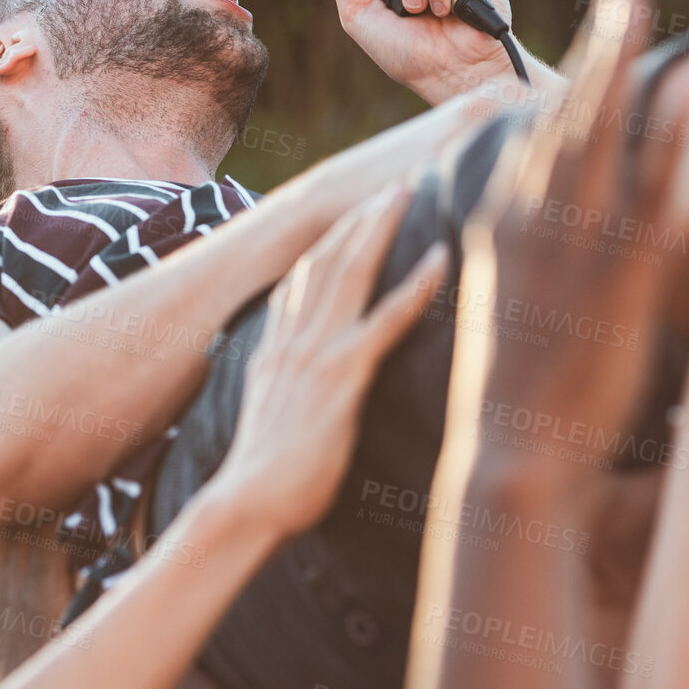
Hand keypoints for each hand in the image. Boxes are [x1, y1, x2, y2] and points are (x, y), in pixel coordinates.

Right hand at [211, 183, 448, 538]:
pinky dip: (414, 287)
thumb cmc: (260, 479)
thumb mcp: (268, 419)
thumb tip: (292, 385)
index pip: (301, 277)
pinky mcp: (342, 376)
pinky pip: (384, 321)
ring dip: (380, 227)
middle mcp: (292, 339)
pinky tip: (442, 260)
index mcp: (273, 348)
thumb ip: (281, 390)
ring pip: (350, 272)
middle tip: (392, 185)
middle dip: (359, 217)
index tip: (353, 214)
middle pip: (327, 259)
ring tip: (407, 193)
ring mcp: (316, 353)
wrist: (246, 503)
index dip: (329, 241)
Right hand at [461, 0, 688, 479]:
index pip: (539, 137)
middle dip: (599, 53)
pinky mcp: (615, 280)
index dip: (576, 86)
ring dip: (627, 71)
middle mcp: (532, 222)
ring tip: (649, 17)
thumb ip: (522, 243)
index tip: (601, 45)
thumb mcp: (507, 296)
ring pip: (602, 140)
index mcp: (502, 222)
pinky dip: (666, 145)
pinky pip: (646, 198)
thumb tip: (529, 211)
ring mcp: (572, 247)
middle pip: (570, 119)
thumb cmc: (515, 377)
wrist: (513, 445)